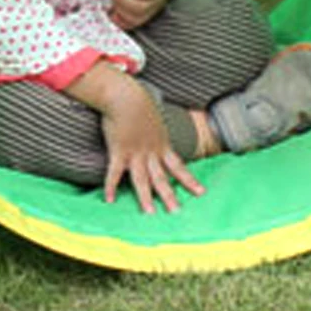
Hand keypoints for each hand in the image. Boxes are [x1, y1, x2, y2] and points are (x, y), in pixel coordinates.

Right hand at [99, 73, 204, 213]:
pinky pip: (114, 173)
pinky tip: (109, 200)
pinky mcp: (118, 151)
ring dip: (145, 197)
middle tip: (177, 213)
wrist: (127, 97)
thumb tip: (155, 126)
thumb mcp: (154, 116)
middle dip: (169, 196)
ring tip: (149, 213)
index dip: (189, 180)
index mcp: (161, 144)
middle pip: (161, 178)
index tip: (201, 193)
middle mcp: (150, 152)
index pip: (178, 166)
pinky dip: (111, 186)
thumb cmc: (138, 102)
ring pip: (142, 179)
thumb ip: (155, 127)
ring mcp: (135, 153)